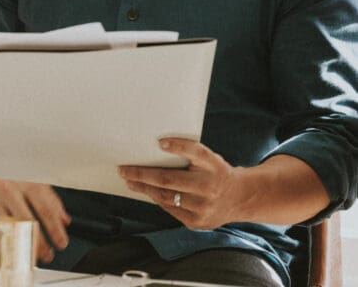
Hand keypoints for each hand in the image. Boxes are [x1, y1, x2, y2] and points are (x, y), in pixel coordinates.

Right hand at [0, 175, 69, 263]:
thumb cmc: (9, 169)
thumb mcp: (33, 177)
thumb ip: (50, 199)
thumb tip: (64, 220)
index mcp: (26, 181)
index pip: (46, 210)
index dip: (55, 230)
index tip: (61, 243)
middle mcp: (8, 189)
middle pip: (27, 222)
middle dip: (40, 243)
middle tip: (47, 254)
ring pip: (8, 227)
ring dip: (20, 246)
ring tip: (29, 255)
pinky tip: (6, 247)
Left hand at [119, 137, 243, 229]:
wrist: (241, 198)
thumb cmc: (217, 172)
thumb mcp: (210, 158)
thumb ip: (189, 152)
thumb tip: (155, 147)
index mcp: (214, 166)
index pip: (196, 152)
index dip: (178, 146)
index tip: (159, 142)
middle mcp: (209, 187)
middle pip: (169, 179)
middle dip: (141, 174)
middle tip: (123, 169)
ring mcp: (203, 207)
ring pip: (165, 197)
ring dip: (143, 188)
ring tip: (129, 180)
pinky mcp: (197, 222)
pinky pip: (170, 209)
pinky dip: (156, 199)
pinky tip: (147, 191)